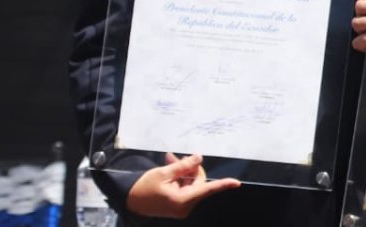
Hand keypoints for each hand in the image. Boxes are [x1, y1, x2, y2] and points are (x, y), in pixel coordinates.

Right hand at [126, 153, 240, 217]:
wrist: (130, 201)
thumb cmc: (144, 187)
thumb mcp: (163, 173)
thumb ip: (183, 166)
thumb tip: (199, 158)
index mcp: (182, 200)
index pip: (206, 189)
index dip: (222, 185)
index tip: (236, 183)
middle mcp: (185, 206)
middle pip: (198, 183)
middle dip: (189, 168)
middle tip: (175, 157)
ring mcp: (182, 207)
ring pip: (191, 184)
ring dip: (183, 171)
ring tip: (169, 160)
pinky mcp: (178, 205)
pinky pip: (185, 188)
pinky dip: (179, 178)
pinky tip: (170, 168)